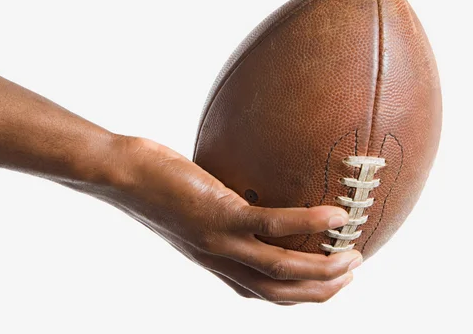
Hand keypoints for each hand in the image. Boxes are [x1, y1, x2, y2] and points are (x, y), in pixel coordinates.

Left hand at [69, 134, 362, 304]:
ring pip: (282, 270)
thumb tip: (238, 191)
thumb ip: (216, 209)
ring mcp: (219, 241)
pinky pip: (273, 225)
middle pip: (278, 293)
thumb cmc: (151, 183)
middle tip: (352, 274)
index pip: (260, 291)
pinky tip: (336, 215)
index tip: (324, 282)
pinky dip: (308, 224)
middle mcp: (219, 259)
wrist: (118, 177)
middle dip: (319, 292)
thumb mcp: (189, 205)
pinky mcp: (219, 216)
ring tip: (354, 256)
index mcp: (214, 259)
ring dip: (323, 269)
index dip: (297, 295)